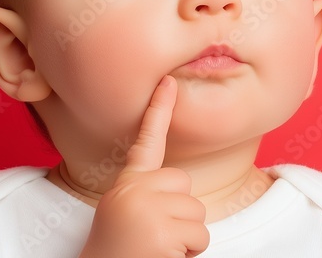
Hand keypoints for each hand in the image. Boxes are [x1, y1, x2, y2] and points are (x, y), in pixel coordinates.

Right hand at [79, 75, 208, 257]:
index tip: (169, 80)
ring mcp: (148, 210)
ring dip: (186, 239)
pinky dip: (190, 255)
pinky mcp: (163, 234)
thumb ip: (149, 194)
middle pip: (186, 186)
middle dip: (181, 215)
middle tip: (154, 237)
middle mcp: (133, 191)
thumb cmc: (120, 253)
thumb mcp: (128, 214)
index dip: (158, 108)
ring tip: (156, 250)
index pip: (145, 141)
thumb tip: (181, 189)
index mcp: (125, 185)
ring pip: (198, 215)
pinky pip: (201, 238)